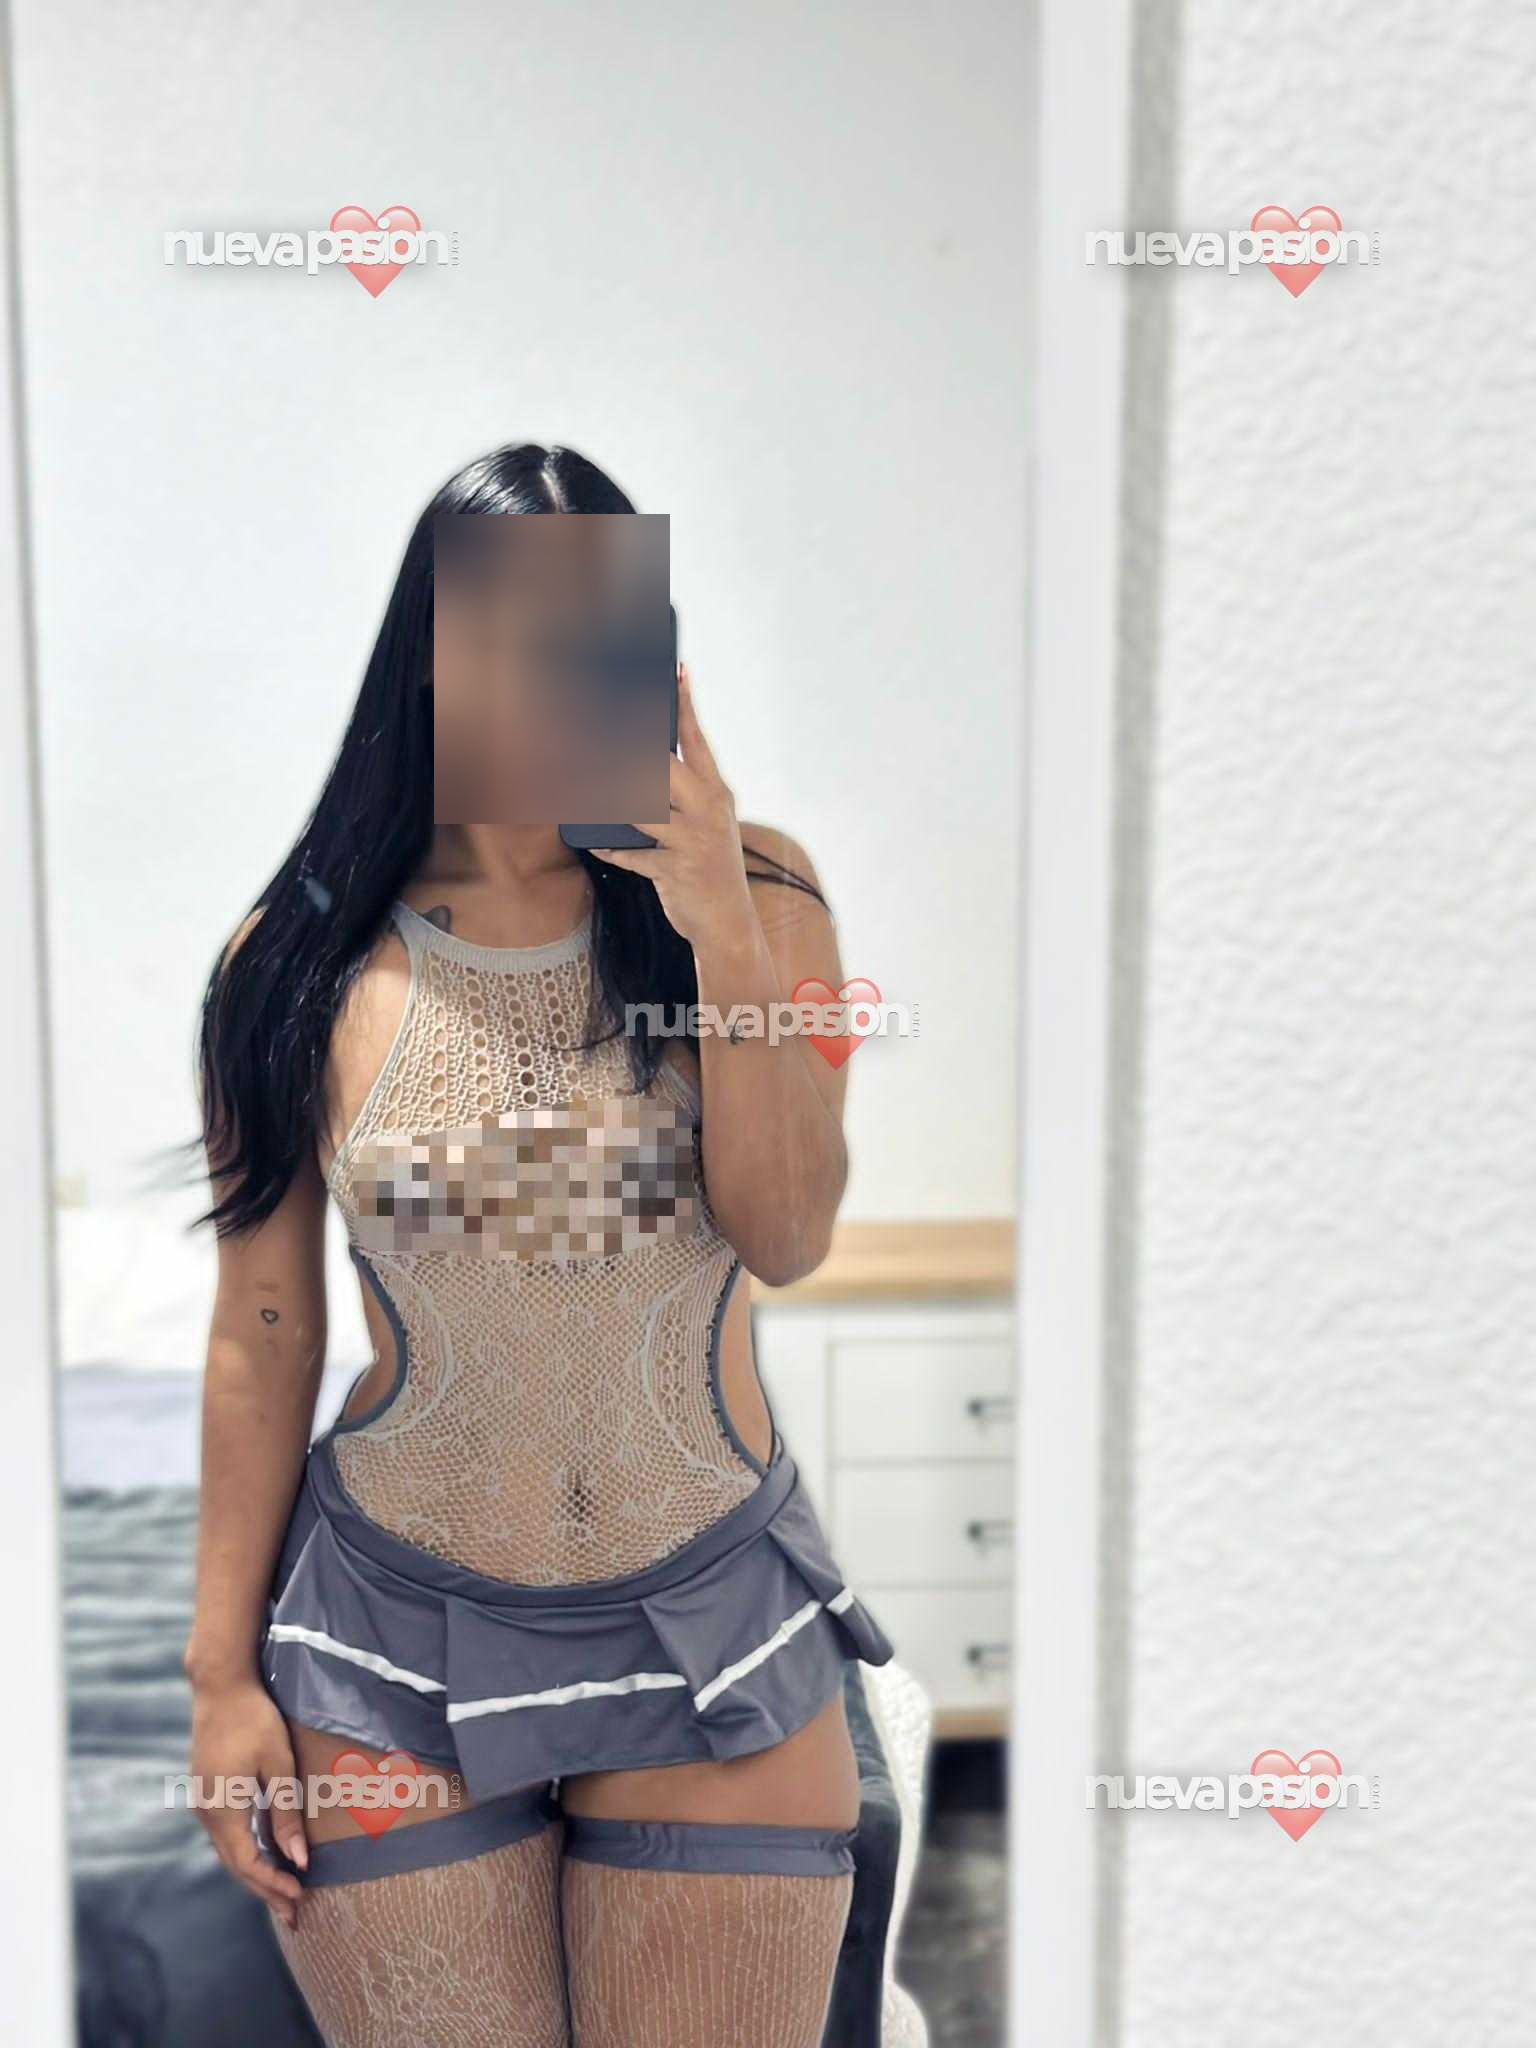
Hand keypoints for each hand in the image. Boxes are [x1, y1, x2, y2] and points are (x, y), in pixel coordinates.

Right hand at [189, 1676, 307, 1928]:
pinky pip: (228, 1834)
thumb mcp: (278, 1764)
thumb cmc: (254, 1719)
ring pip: (231, 1851)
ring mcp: (204, 1804)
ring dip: (257, 1873)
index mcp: (223, 1811)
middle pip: (237, 1865)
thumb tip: (299, 1860)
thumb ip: (285, 1814)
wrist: (220, 1685)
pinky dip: (248, 1851)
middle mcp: (207, 1814)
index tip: (300, 1900)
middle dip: (266, 1890)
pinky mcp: (208, 1792)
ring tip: (285, 1892)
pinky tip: (267, 1856)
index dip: (273, 1885)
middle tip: (295, 1914)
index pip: (248, 1864)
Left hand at [592, 666, 757, 954]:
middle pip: (661, 766)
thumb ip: (680, 794)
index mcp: (716, 792)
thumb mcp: (705, 824)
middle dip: (623, 748)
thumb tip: (633, 767)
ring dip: (606, 798)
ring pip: (642, 807)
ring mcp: (695, 840)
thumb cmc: (707, 866)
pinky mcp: (678, 870)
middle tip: (589, 729)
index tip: (676, 670)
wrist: (729, 923)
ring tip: (579, 786)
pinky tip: (596, 843)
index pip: (697, 739)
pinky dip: (613, 848)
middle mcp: (709, 809)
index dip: (685, 704)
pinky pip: (634, 854)